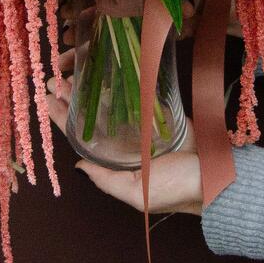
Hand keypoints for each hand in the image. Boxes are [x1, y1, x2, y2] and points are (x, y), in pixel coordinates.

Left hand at [46, 34, 204, 216]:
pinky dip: (122, 82)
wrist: (215, 175)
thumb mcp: (135, 192)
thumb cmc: (175, 189)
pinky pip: (137, 94)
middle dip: (74, 97)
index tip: (48, 98)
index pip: (82, 137)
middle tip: (56, 77)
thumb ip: (105, 179)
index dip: (64, 119)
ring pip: (112, 102)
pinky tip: (107, 69)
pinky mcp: (160, 111)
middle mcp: (125, 142)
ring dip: (93, 87)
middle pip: (93, 114)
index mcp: (116, 162)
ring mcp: (142, 126)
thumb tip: (77, 165)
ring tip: (73, 71)